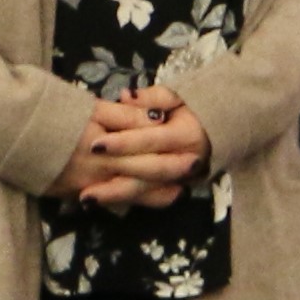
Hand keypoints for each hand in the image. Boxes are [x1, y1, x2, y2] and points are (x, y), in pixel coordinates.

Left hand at [77, 87, 210, 209]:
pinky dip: (125, 201)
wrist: (212, 137)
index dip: (123, 143)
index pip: (151, 139)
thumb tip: (126, 96)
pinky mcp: (173, 191)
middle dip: (118, 176)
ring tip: (87, 198)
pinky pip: (149, 200)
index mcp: (187, 135)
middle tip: (87, 177)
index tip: (95, 145)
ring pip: (150, 192)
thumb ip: (151, 97)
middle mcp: (188, 162)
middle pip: (151, 171)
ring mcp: (183, 180)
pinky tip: (100, 202)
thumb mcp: (173, 98)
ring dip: (118, 196)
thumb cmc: (185, 114)